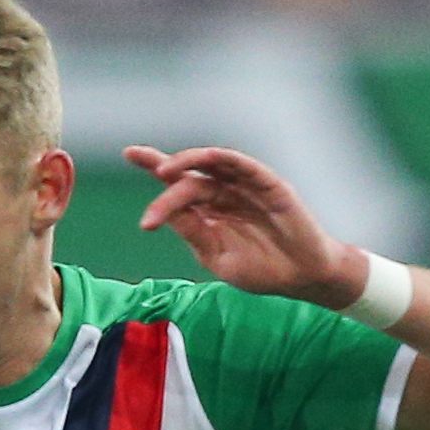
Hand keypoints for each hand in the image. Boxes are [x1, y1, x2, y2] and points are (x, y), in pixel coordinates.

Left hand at [126, 145, 365, 306]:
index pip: (178, 184)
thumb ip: (193, 233)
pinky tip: (206, 157)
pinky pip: (246, 166)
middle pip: (189, 175)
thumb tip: (163, 215)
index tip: (129, 152)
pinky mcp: (269, 185)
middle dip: (164, 173)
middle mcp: (225, 193)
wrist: (300, 277)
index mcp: (209, 211)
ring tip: (164, 170)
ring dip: (189, 161)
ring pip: (214, 164)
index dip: (155, 166)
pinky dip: (225, 159)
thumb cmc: (261, 269)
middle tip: (145, 185)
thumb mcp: (217, 256)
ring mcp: (247, 187)